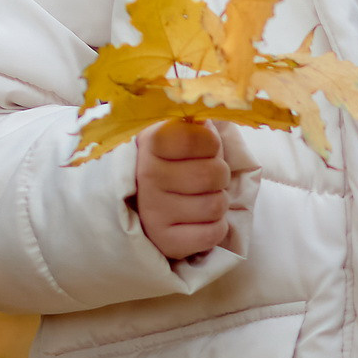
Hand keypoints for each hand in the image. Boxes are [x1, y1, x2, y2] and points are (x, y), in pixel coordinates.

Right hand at [133, 120, 229, 259]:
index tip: (203, 149)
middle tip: (204, 178)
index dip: (211, 144)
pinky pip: (213, 233)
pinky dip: (215, 228)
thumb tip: (214, 115)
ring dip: (217, 202)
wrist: (138, 206)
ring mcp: (154, 212)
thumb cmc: (170, 164)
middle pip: (215, 174)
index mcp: (151, 143)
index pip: (198, 138)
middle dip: (219, 176)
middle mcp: (147, 177)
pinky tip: (198, 220)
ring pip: (217, 205)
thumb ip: (194, 124)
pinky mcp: (165, 242)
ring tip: (199, 198)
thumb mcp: (174, 135)